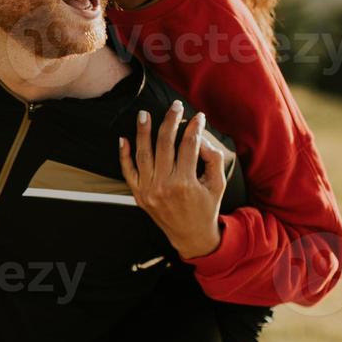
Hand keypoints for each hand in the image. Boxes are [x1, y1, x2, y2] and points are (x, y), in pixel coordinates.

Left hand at [118, 100, 225, 258]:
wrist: (191, 236)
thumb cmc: (206, 207)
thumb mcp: (217, 184)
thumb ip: (213, 159)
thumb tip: (201, 138)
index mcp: (186, 183)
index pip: (189, 146)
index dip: (194, 128)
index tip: (197, 116)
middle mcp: (164, 185)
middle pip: (165, 144)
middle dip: (170, 121)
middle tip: (174, 106)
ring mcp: (148, 190)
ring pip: (143, 153)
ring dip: (143, 131)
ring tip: (144, 114)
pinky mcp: (138, 195)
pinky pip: (128, 171)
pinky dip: (124, 155)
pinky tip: (123, 138)